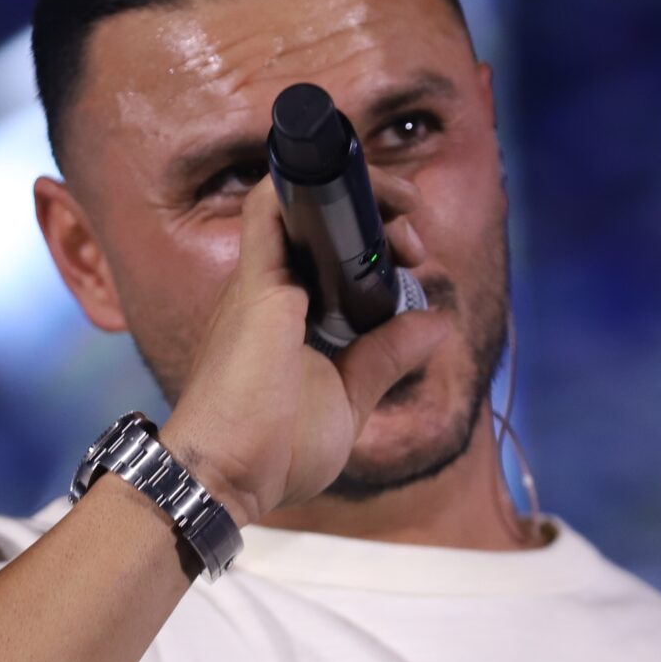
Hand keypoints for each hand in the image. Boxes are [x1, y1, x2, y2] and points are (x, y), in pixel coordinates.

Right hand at [160, 173, 452, 524]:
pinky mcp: (255, 283)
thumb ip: (387, 356)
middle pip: (317, 219)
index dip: (375, 239)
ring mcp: (259, 281)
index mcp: (293, 315)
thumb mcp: (349, 399)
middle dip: (378, 212)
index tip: (416, 259)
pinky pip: (269, 206)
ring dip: (355, 194)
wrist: (224, 477)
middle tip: (416, 245)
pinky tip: (355, 187)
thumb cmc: (274, 450)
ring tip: (401, 217)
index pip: (328, 251)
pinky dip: (308, 184)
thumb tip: (437, 321)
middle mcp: (272, 288)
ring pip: (296, 200)